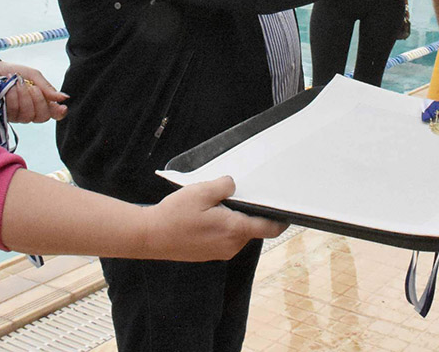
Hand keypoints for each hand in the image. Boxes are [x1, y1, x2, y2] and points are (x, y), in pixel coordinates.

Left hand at [0, 59, 68, 121]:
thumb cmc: (14, 72)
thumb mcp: (34, 75)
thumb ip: (47, 88)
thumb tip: (63, 98)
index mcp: (40, 101)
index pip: (52, 113)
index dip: (59, 113)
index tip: (62, 108)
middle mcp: (30, 111)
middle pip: (42, 117)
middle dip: (38, 100)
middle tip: (32, 87)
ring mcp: (17, 116)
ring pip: (27, 115)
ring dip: (23, 96)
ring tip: (17, 83)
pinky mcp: (5, 116)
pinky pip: (14, 112)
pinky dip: (12, 97)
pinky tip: (8, 88)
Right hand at [148, 176, 286, 260]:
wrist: (150, 237)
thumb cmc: (175, 216)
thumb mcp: (202, 191)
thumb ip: (224, 186)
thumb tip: (233, 185)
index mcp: (234, 230)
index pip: (268, 228)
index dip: (280, 220)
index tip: (287, 213)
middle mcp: (231, 245)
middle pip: (252, 228)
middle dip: (248, 212)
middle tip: (235, 196)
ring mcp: (220, 252)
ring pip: (237, 232)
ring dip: (233, 219)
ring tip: (213, 205)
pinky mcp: (210, 253)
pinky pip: (225, 237)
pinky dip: (222, 226)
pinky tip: (205, 216)